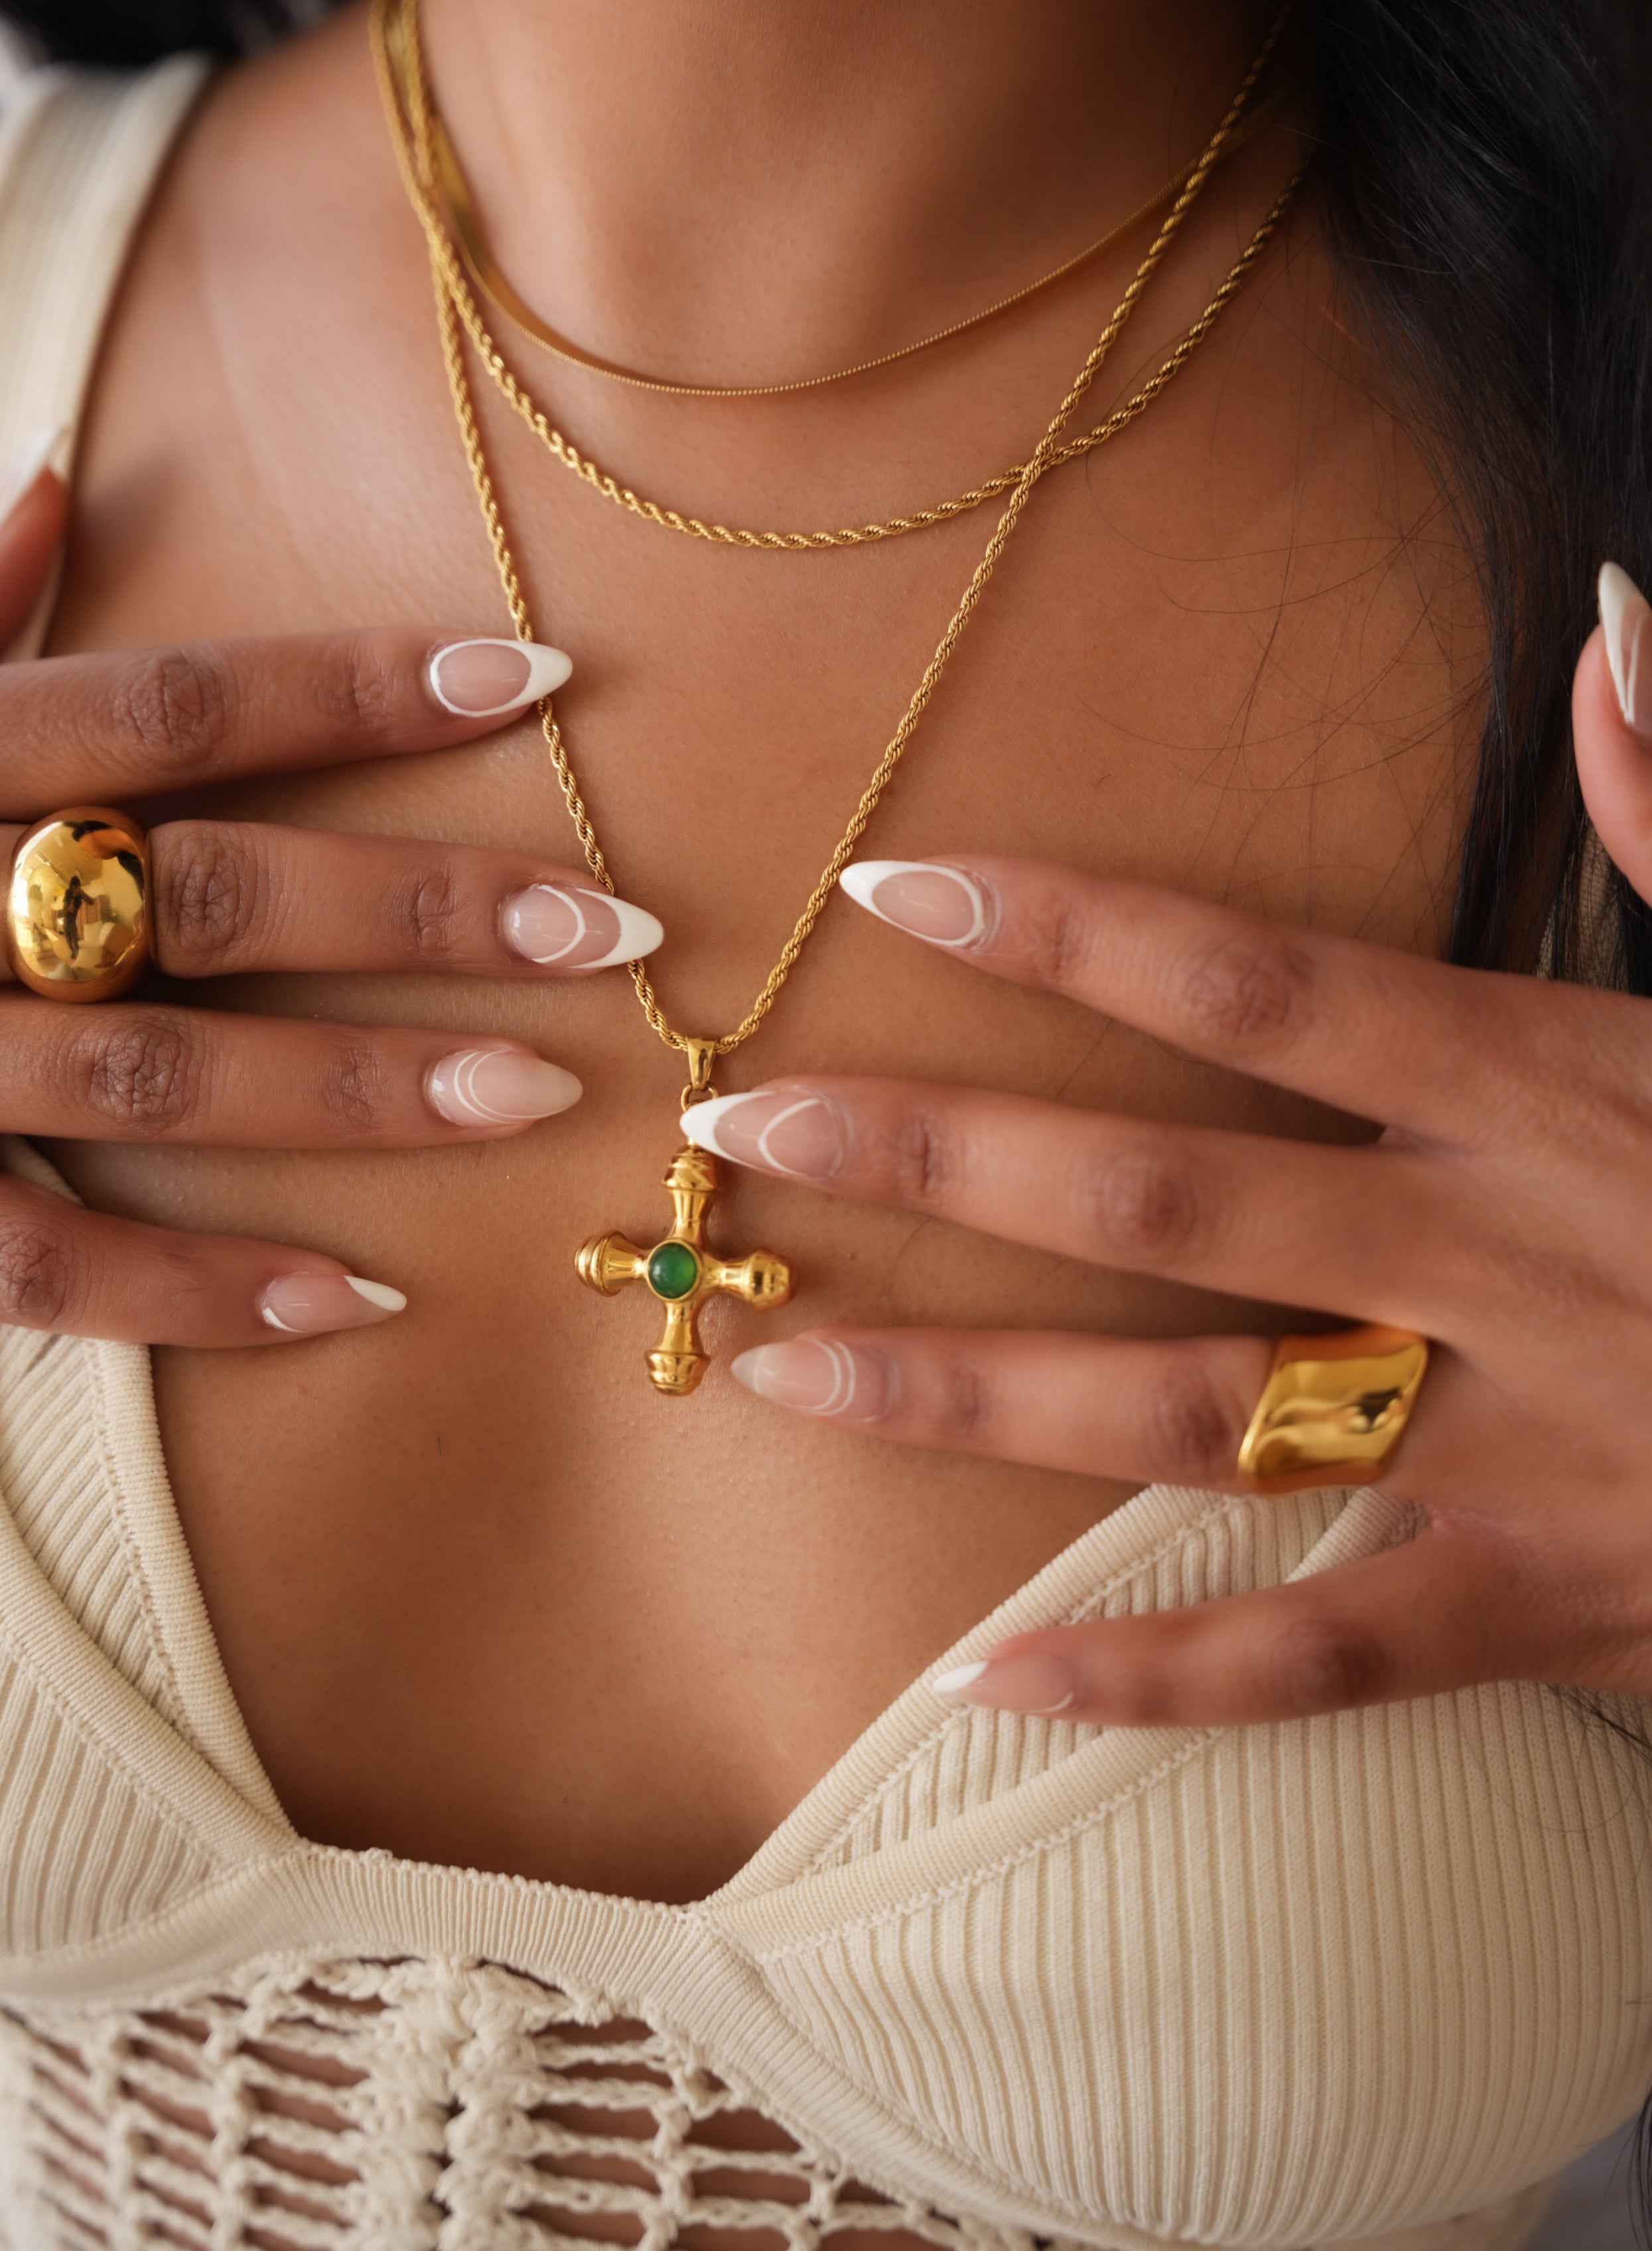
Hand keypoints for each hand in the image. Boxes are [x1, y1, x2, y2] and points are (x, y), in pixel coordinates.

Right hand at [0, 448, 659, 1345]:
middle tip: (611, 923)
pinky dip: (194, 1295)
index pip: (178, 698)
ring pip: (156, 1073)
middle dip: (419, 903)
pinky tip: (357, 1300)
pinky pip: (34, 1267)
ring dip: (357, 1092)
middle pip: (207, 885)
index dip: (365, 683)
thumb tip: (52, 490)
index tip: (537, 672)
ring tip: (536, 1099)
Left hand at [682, 567, 1651, 1727]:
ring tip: (778, 1372)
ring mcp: (1511, 1449)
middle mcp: (1497, 1263)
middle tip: (743, 1129)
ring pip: (1189, 1427)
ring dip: (968, 1400)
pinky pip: (1316, 1663)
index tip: (891, 890)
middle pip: (1164, 1203)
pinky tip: (980, 1677)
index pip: (1258, 988)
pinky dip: (1153, 1682)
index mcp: (1549, 1090)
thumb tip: (1621, 625)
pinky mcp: (1543, 1608)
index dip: (1067, 934)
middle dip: (937, 1159)